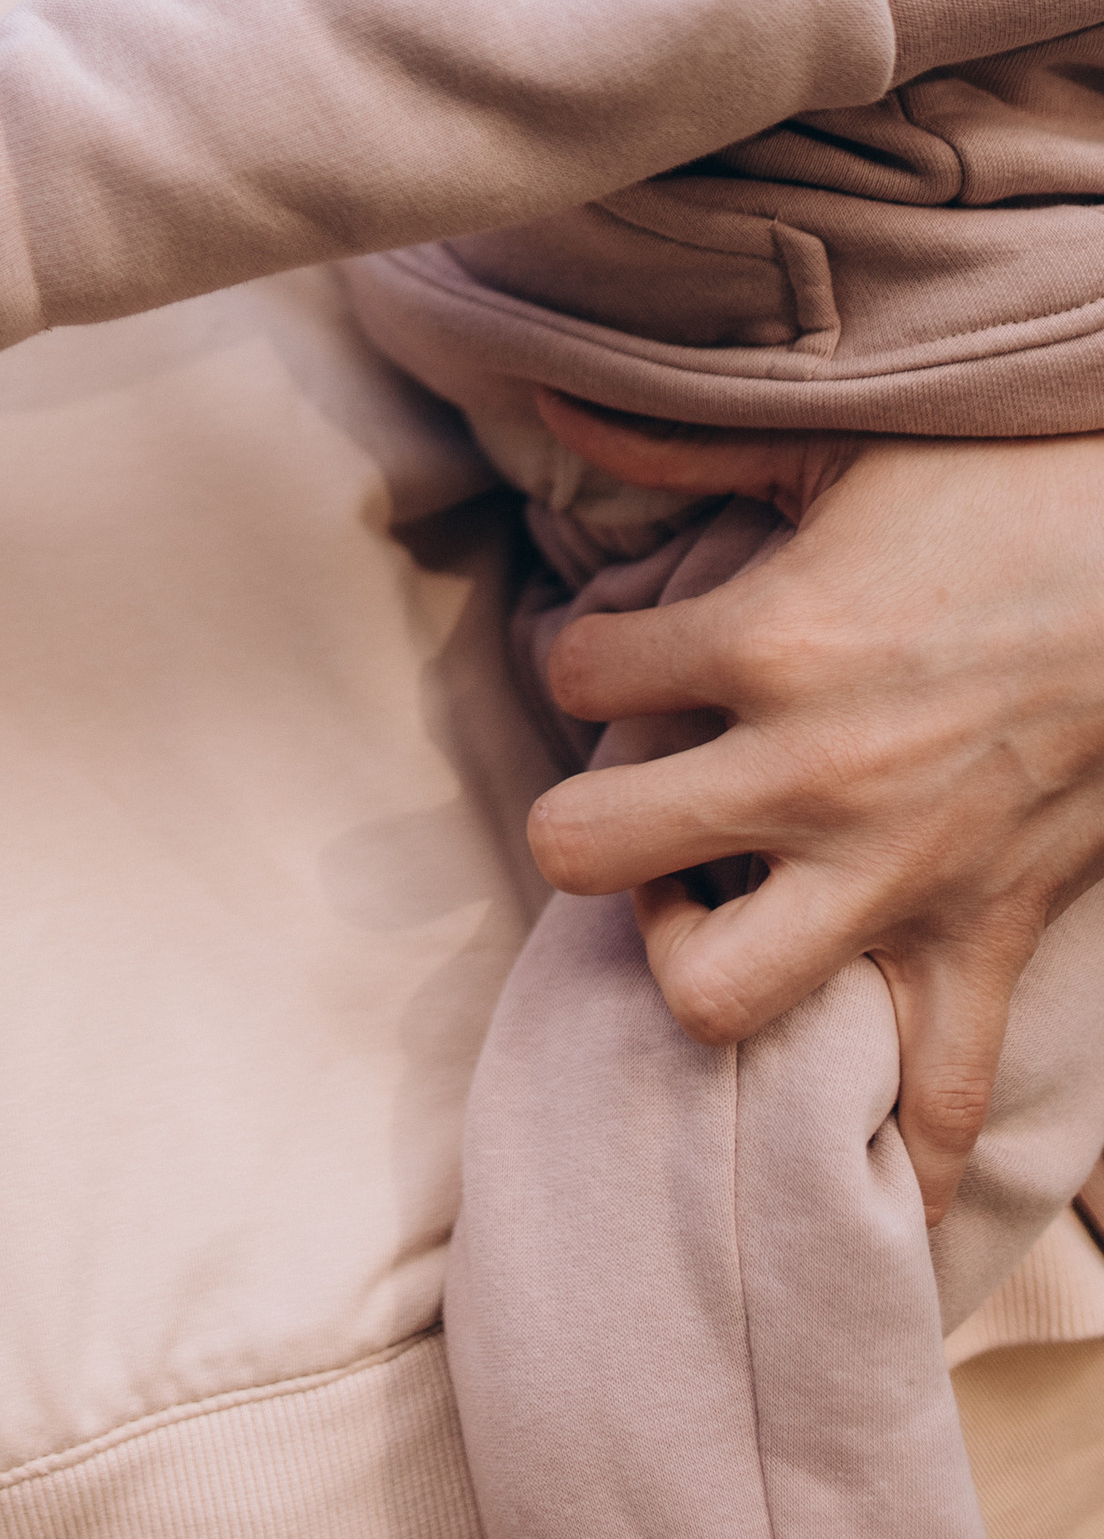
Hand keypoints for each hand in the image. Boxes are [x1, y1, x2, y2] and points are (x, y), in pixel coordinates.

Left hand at [526, 395, 1103, 1220]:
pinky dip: (911, 1143)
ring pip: (715, 993)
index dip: (577, 654)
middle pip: (586, 849)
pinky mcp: (991, 933)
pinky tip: (872, 1153)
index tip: (613, 652)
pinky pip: (943, 1094)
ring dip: (687, 962)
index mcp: (764, 637)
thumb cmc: (1005, 488)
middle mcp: (810, 771)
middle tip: (630, 797)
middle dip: (581, 825)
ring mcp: (899, 872)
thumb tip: (534, 385)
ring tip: (710, 905)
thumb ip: (675, 440)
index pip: (573, 667)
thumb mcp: (835, 441)